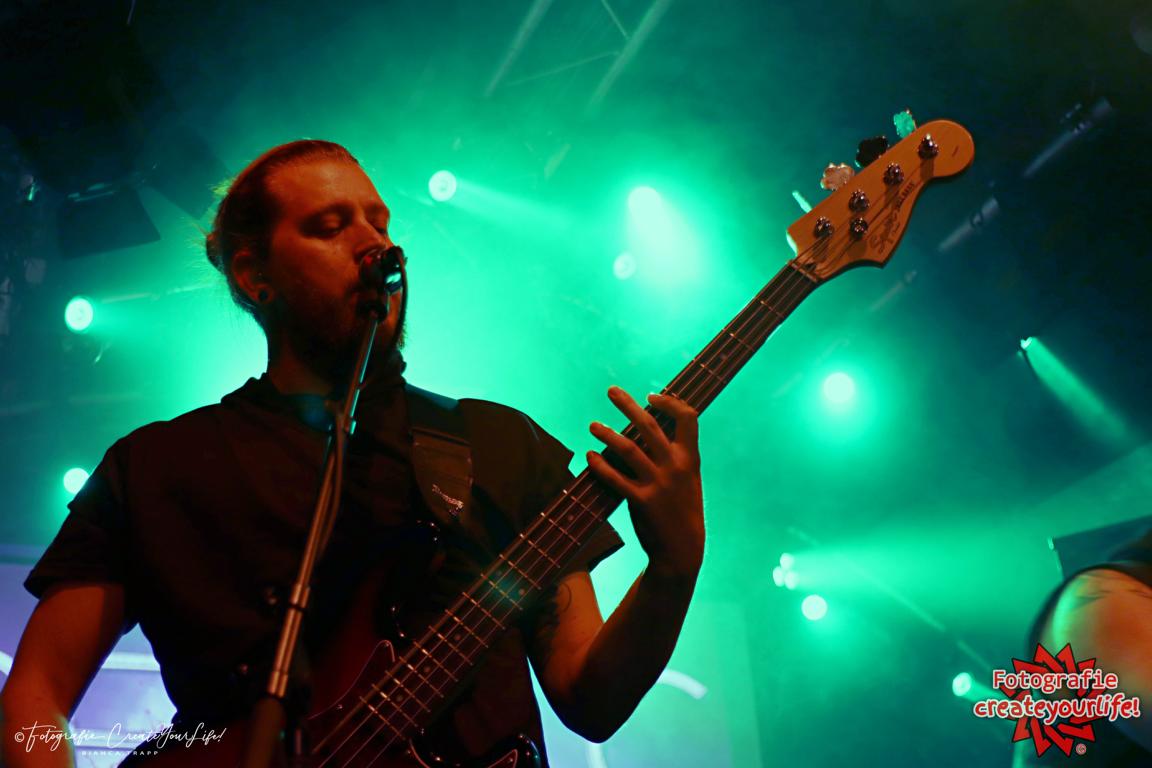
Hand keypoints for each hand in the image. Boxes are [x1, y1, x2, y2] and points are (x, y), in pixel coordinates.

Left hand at [586, 386, 703, 580]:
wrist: (683, 548)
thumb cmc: (683, 510)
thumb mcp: (689, 479)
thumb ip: (676, 456)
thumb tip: (654, 430)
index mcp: (690, 458)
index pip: (687, 418)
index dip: (670, 402)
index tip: (650, 396)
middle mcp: (675, 466)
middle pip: (649, 426)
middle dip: (628, 405)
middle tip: (611, 391)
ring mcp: (658, 484)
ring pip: (628, 448)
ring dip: (607, 433)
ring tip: (592, 425)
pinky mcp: (641, 501)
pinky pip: (615, 478)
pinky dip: (600, 465)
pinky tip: (590, 456)